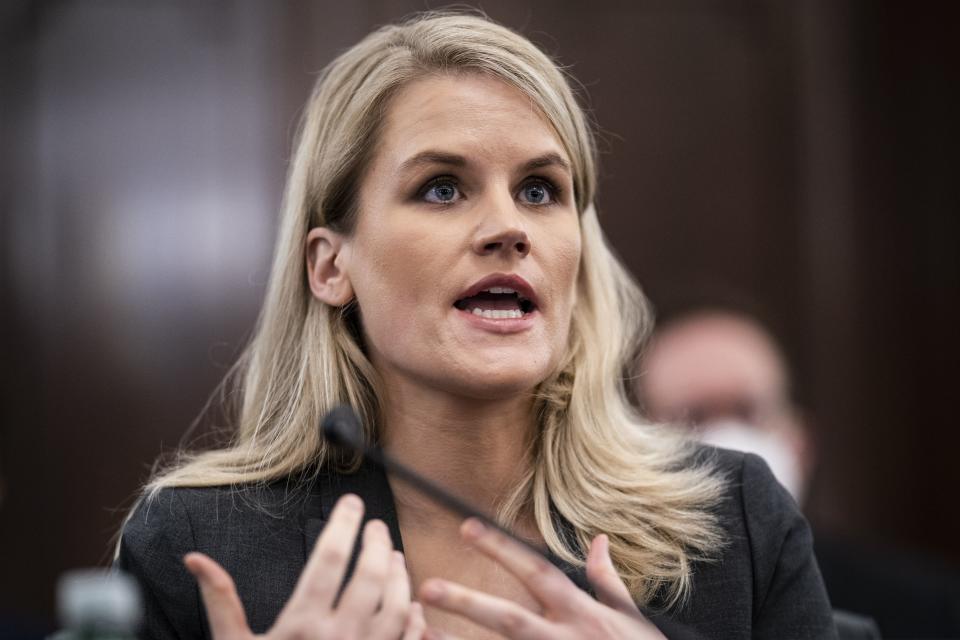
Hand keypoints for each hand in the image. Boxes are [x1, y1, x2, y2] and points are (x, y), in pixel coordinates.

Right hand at [183, 494, 426, 638]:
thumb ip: (220, 601)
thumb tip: (195, 558)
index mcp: (302, 626)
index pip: (329, 559)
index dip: (343, 524)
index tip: (351, 502)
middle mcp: (339, 639)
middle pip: (371, 576)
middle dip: (378, 543)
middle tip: (376, 525)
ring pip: (398, 606)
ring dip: (400, 577)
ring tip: (394, 556)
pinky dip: (414, 620)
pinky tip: (410, 603)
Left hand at [418, 519, 666, 639]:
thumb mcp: (633, 618)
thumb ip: (608, 580)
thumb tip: (599, 540)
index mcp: (582, 613)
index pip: (536, 571)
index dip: (502, 548)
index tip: (466, 527)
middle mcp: (565, 639)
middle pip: (509, 619)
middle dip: (468, 602)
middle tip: (427, 586)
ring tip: (420, 631)